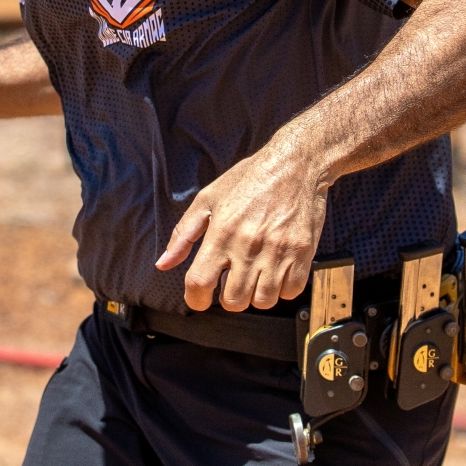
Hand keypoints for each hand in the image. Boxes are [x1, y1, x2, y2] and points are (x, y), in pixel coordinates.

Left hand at [153, 140, 329, 312]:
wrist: (295, 164)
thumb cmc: (248, 180)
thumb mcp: (208, 199)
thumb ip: (183, 234)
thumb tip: (163, 264)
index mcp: (221, 233)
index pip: (200, 283)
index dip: (195, 299)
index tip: (200, 298)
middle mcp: (248, 246)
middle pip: (233, 301)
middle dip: (228, 298)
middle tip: (232, 281)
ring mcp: (278, 251)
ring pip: (263, 301)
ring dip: (256, 295)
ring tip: (255, 276)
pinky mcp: (302, 253)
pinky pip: (291, 292)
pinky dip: (282, 289)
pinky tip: (277, 271)